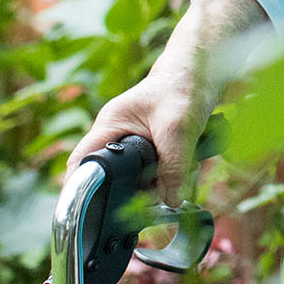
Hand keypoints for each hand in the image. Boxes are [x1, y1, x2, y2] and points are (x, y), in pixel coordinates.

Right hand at [64, 64, 214, 207]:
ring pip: (139, 176)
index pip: (82, 161)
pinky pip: (159, 170)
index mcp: (110, 124)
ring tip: (180, 173)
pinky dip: (174, 173)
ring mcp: (136, 141)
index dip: (78, 188)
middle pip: (112, 175)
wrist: (205, 70)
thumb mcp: (178, 128)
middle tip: (154, 196)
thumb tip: (170, 201)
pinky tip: (191, 164)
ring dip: (160, 182)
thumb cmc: (184, 88)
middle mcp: (118, 134)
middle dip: (133, 189)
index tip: (85, 213)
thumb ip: (173, 167)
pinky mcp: (156, 146)